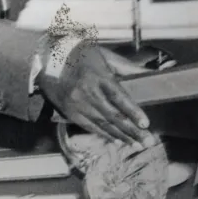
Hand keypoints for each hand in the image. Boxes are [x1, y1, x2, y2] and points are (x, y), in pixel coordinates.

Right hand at [38, 45, 153, 146]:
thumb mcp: (105, 55)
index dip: (133, 112)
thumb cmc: (81, 54)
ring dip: (121, 136)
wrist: (48, 58)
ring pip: (102, 124)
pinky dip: (104, 134)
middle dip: (132, 131)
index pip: (119, 97)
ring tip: (135, 144)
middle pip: (113, 115)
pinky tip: (116, 141)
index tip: (145, 124)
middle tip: (147, 141)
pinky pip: (89, 127)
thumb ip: (127, 66)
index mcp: (99, 76)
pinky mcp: (70, 112)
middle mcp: (88, 92)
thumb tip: (148, 72)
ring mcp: (78, 104)